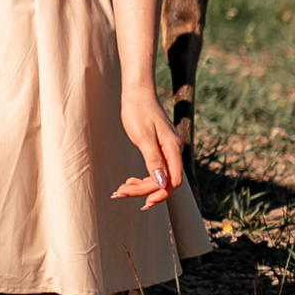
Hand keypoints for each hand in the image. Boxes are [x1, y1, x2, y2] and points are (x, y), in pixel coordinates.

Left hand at [112, 94, 185, 208]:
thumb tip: (162, 183)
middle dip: (144, 190)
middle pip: (165, 182)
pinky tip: (130, 180)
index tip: (143, 202)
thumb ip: (153, 160)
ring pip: (160, 177)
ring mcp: (168, 150)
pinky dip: (143, 178)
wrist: (137, 92)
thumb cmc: (138, 110)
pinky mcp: (160, 148)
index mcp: (172, 148)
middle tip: (120, 193)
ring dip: (142, 186)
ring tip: (122, 188)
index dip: (159, 194)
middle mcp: (173, 151)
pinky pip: (156, 169)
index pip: (173, 181)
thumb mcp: (143, 136)